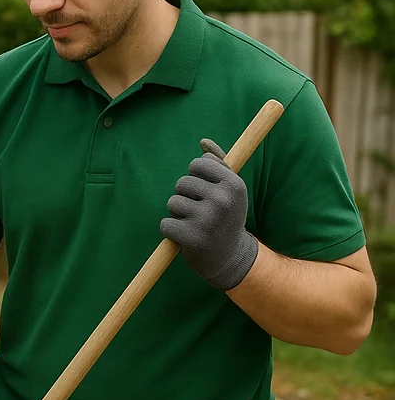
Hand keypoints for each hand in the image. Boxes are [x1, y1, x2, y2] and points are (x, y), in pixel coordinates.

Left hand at [160, 138, 258, 290]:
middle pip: (182, 182)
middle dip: (185, 196)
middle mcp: (223, 199)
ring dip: (177, 213)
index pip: (197, 164)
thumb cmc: (226, 217)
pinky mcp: (192, 237)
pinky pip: (165, 224)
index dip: (195, 178)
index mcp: (234, 184)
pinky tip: (186, 237)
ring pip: (172, 202)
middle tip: (200, 212)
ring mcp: (208, 219)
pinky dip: (170, 231)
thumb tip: (203, 141)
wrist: (230, 257)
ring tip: (195, 224)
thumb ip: (218, 162)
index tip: (206, 192)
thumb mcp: (230, 189)